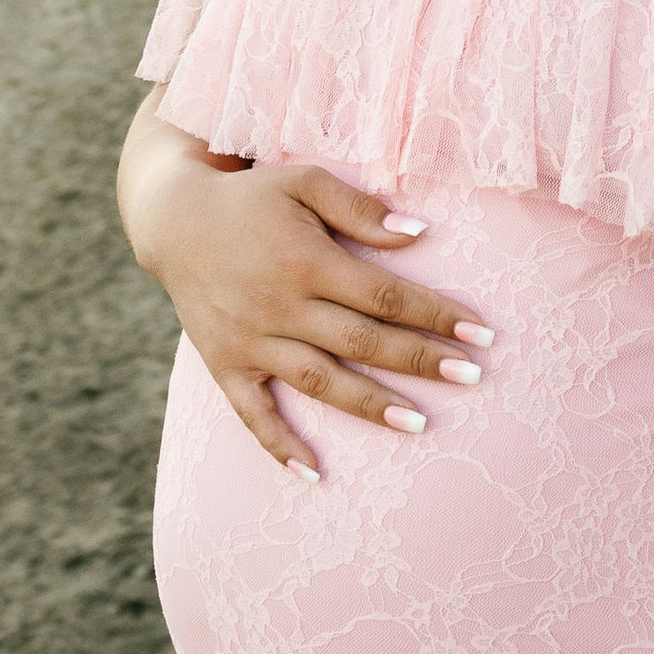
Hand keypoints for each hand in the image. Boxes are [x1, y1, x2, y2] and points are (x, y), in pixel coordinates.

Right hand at [119, 123, 490, 477]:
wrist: (173, 220)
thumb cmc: (251, 197)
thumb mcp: (303, 181)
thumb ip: (359, 207)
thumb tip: (419, 234)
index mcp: (306, 260)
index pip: (384, 295)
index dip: (435, 314)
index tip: (481, 332)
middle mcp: (280, 306)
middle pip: (362, 342)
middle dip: (421, 361)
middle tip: (473, 376)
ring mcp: (251, 341)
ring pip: (319, 382)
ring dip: (371, 406)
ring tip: (421, 424)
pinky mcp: (224, 365)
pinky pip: (252, 414)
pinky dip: (281, 445)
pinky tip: (315, 473)